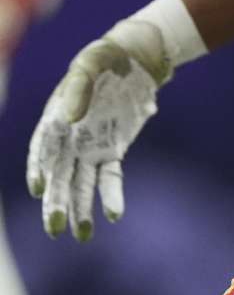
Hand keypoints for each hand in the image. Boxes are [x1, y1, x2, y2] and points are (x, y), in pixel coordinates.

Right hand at [27, 20, 171, 241]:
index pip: (43, 149)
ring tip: (81, 235)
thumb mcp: (90, 64)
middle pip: (59, 175)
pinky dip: (111, 195)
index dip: (39, 168)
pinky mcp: (112, 151)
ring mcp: (90, 147)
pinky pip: (110, 177)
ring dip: (80, 208)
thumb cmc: (104, 59)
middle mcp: (69, 139)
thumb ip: (78, 88)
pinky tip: (113, 215)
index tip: (39, 188)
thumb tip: (69, 119)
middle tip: (54, 228)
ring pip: (81, 183)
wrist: (134, 60)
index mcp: (55, 119)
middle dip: (56, 202)